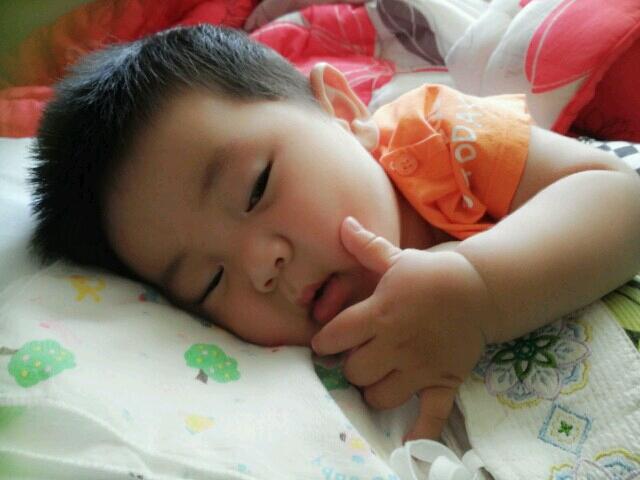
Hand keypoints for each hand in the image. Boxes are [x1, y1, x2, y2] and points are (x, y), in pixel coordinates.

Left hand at [312, 217, 495, 440]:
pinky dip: (419, 432)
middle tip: (357, 357)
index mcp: (380, 312)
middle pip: (353, 371)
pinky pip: (430, 415)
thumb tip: (342, 223)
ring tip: (377, 378)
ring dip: (373, 391)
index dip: (323, 342)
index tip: (324, 342)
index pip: (335, 336)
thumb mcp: (398, 258)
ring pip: (379, 396)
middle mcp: (395, 342)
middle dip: (350, 367)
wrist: (479, 288)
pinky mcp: (443, 380)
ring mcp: (420, 365)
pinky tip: (408, 443)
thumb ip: (366, 248)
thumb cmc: (431, 273)